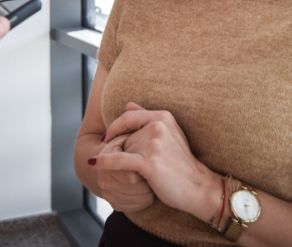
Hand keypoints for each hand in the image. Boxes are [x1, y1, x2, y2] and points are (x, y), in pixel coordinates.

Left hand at [94, 102, 220, 219]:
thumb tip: (127, 104)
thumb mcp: (168, 134)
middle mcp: (159, 126)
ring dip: (117, 162)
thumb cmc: (181, 163)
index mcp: (163, 116)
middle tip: (118, 164)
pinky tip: (94, 163)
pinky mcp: (149, 162)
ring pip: (122, 149)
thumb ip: (147, 118)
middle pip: (125, 136)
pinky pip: (119, 160)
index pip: (128, 116)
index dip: (114, 127)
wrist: (197, 187)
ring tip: (123, 173)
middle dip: (120, 150)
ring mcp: (154, 143)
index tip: (105, 138)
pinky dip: (104, 162)